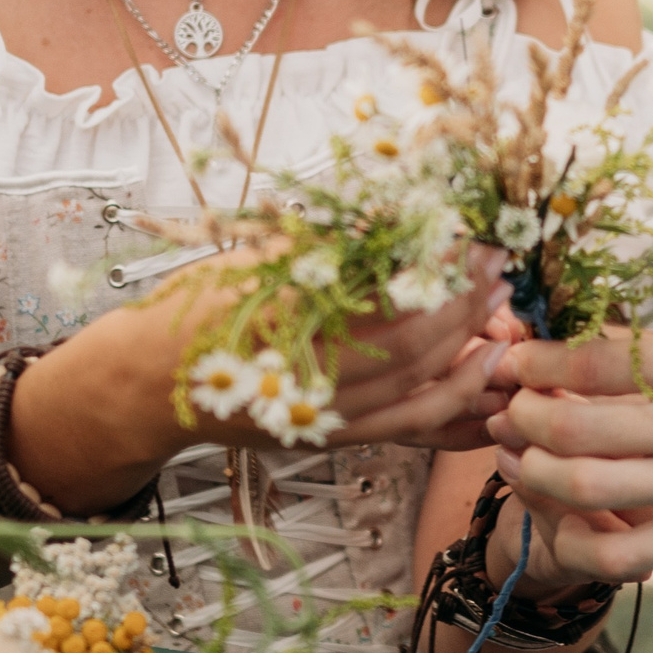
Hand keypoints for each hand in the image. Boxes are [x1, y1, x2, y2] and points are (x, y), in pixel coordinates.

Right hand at [101, 245, 514, 459]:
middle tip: (498, 263)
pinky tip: (484, 362)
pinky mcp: (334, 435)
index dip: (440, 267)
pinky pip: (410, 423)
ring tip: (499, 301)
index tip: (472, 239)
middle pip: (415, 337)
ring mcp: (326, 411)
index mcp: (291, 315)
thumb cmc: (203, 306)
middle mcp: (312, 370)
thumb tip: (398, 216)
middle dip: (465, 298)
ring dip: (470, 339)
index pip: (388, 291)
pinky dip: (456, 395)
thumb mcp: (258, 257)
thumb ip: (329, 243)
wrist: (153, 380)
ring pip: (419, 379)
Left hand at [488, 326, 652, 578]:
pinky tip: (562, 521)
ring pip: (583, 485)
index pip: (599, 356)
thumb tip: (605, 349)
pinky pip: (621, 552)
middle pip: (573, 420)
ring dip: (531, 470)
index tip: (514, 357)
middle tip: (501, 406)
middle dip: (518, 413)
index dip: (538, 359)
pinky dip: (576, 538)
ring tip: (515, 456)